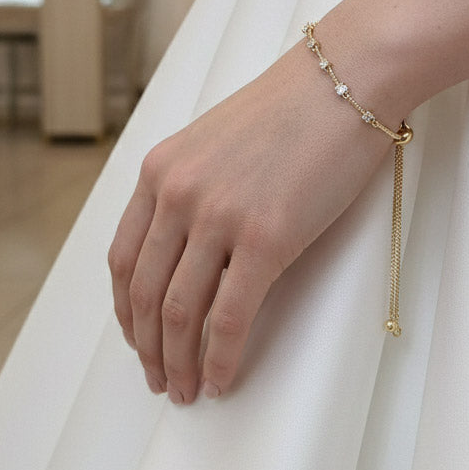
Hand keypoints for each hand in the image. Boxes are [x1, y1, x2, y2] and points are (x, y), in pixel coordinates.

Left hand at [107, 42, 392, 403]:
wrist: (345, 79)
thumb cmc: (293, 107)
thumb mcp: (218, 140)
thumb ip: (193, 188)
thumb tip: (193, 249)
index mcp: (161, 171)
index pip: (123, 258)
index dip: (125, 310)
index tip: (136, 337)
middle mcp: (178, 194)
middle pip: (144, 294)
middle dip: (147, 348)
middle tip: (159, 378)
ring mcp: (219, 216)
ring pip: (179, 313)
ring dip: (179, 363)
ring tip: (186, 390)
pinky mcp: (266, 238)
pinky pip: (230, 317)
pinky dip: (219, 358)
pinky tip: (220, 380)